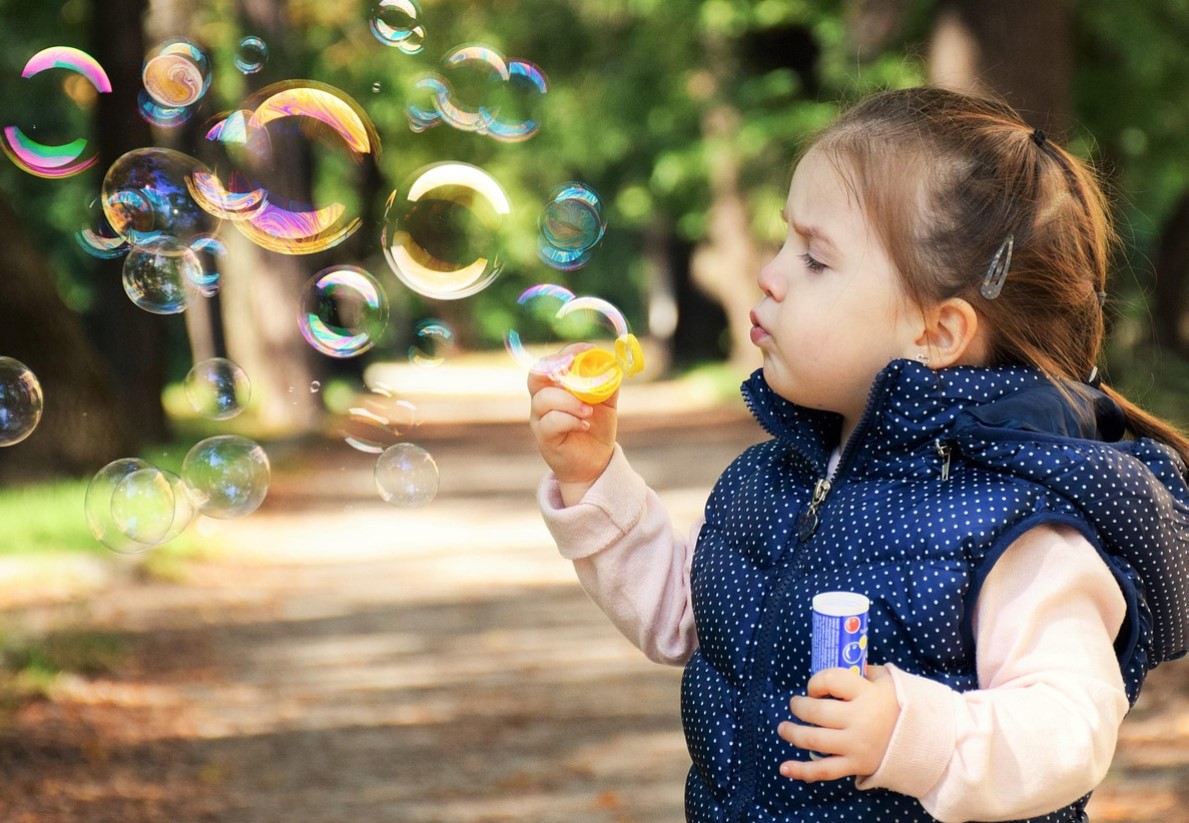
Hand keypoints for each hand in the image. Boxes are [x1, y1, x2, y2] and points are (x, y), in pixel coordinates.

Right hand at [528, 352, 618, 505]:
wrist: (595, 462)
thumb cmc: (596, 428)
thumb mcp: (607, 402)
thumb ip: (608, 382)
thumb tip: (614, 362)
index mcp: (556, 386)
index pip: (552, 362)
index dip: (567, 352)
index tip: (589, 349)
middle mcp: (543, 400)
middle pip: (536, 375)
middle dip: (556, 367)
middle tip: (575, 368)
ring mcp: (540, 419)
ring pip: (544, 399)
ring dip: (569, 401)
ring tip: (588, 410)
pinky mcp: (544, 438)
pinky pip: (550, 422)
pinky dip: (569, 420)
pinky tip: (584, 424)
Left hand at [777, 665, 898, 781]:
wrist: (926, 742)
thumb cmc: (902, 707)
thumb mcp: (889, 682)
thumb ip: (865, 672)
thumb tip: (844, 663)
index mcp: (867, 694)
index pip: (830, 680)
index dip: (816, 682)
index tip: (815, 687)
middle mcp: (859, 720)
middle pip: (817, 712)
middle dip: (799, 707)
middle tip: (795, 705)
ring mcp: (856, 745)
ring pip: (814, 740)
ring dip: (793, 733)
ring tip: (783, 728)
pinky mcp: (856, 765)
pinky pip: (824, 771)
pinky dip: (801, 771)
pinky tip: (784, 768)